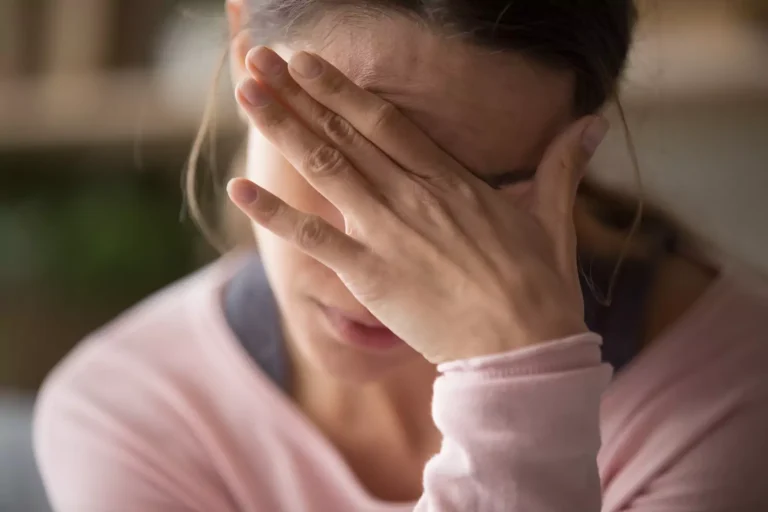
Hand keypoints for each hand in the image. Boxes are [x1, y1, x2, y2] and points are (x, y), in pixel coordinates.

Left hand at [228, 47, 608, 363]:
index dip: (343, 89)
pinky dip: (273, 214)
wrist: (523, 350)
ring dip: (282, 129)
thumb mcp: (552, 218)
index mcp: (451, 181)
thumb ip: (561, 165)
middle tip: (259, 60)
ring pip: (326, 169)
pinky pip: (313, 239)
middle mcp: (413, 196)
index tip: (309, 62)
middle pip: (345, 134)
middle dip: (299, 94)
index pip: (387, 122)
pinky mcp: (370, 275)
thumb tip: (591, 122)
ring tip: (247, 94)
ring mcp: (387, 233)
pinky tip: (238, 188)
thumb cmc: (538, 287)